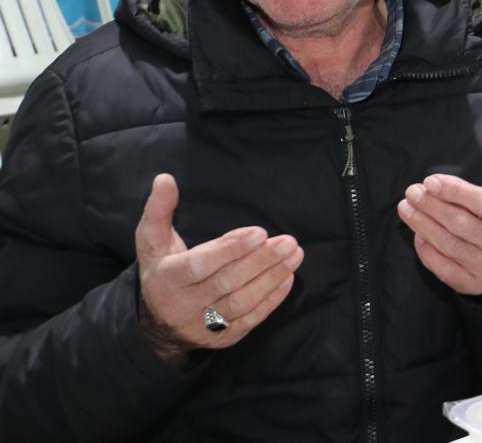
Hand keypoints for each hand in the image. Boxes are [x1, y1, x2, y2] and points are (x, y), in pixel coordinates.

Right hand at [135, 175, 302, 361]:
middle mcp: (182, 306)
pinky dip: (271, 299)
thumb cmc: (161, 270)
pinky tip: (287, 277)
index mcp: (166, 279)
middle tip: (288, 242)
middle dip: (261, 261)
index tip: (259, 232)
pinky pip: (250, 319)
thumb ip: (159, 209)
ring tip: (294, 255)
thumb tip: (165, 178)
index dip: (230, 249)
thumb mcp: (151, 241)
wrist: (155, 325)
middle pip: (226, 282)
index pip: (200, 264)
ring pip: (241, 303)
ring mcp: (202, 326)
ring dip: (272, 278)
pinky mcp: (220, 339)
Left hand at [398, 131, 481, 296]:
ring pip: (451, 247)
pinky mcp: (475, 285)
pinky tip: (417, 234)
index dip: (456, 192)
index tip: (431, 180)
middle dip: (433, 207)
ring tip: (406, 208)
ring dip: (424, 226)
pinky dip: (428, 253)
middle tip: (412, 191)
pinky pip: (446, 270)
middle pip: (463, 225)